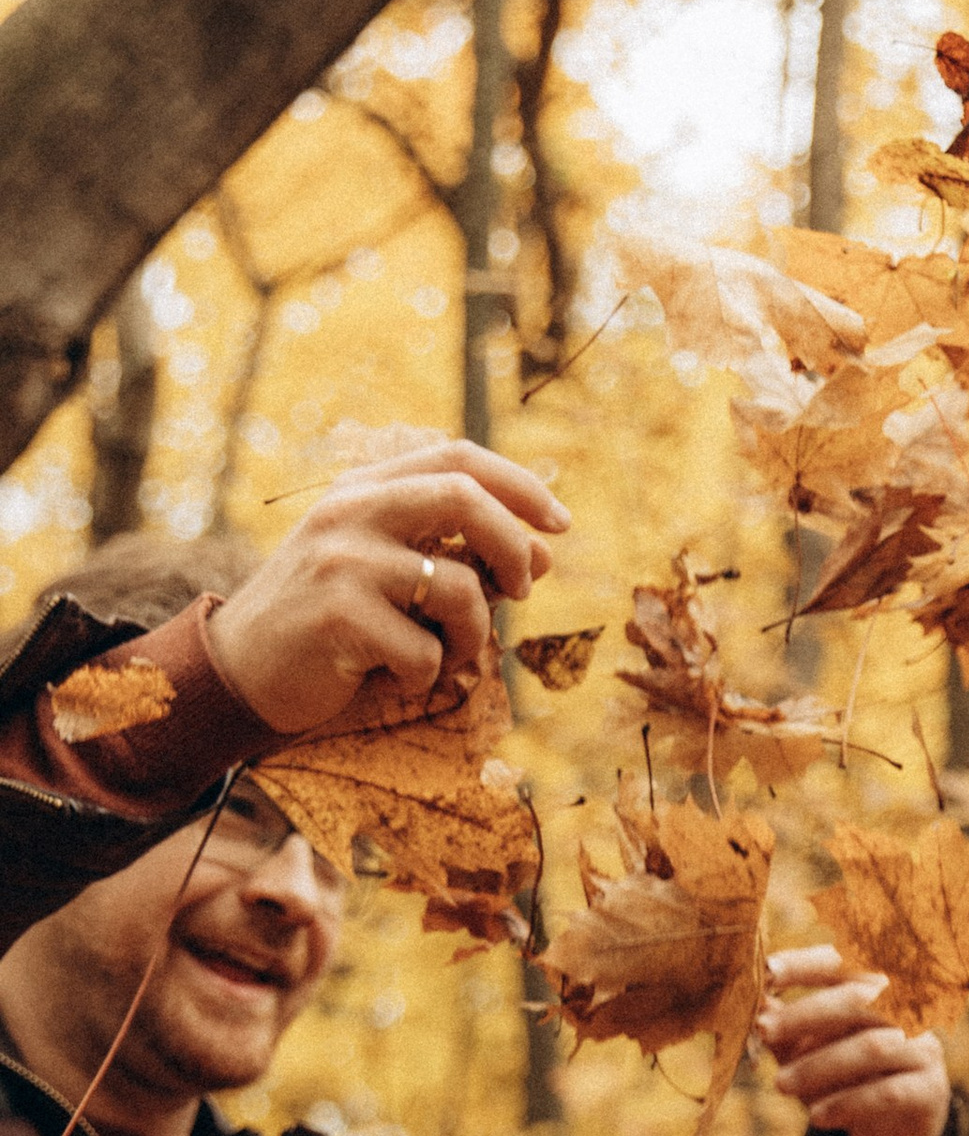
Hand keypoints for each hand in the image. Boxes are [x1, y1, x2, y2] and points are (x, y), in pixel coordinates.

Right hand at [201, 437, 567, 730]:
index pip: (457, 457)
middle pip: (464, 497)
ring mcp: (341, 559)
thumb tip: (540, 555)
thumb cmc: (329, 624)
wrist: (241, 669)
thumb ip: (453, 555)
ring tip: (441, 655)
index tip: (560, 523)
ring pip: (460, 588)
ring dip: (472, 636)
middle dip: (514, 545)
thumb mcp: (388, 574)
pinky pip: (426, 651)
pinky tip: (392, 677)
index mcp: (364, 488)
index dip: (519, 486)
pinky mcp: (337, 615)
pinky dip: (427, 676)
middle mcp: (350, 510)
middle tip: (523, 591)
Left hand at [759, 945, 951, 1135]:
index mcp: (877, 991)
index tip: (766, 972)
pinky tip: (816, 1117)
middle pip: (857, 1000)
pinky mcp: (929, 1090)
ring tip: (781, 1085)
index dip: (805, 964)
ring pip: (871, 1048)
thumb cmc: (849, 1077)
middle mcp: (906, 1012)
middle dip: (805, 1013)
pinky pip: (886, 1093)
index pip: (842, 964)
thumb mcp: (812, 1049)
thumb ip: (787, 1029)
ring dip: (819, 1065)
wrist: (899, 1128)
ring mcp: (922, 1049)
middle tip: (763, 1031)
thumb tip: (756, 1006)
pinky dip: (846, 1104)